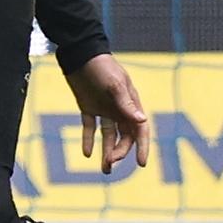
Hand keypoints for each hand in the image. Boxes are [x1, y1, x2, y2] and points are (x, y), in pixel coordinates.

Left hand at [65, 52, 146, 174]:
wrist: (79, 53)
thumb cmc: (101, 67)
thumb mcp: (115, 85)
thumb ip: (126, 104)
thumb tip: (142, 121)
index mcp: (131, 104)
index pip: (140, 130)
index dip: (142, 147)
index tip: (141, 163)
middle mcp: (119, 109)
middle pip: (124, 137)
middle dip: (120, 152)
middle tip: (110, 163)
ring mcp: (104, 109)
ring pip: (109, 136)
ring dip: (107, 151)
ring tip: (104, 168)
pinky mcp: (88, 107)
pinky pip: (90, 127)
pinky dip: (88, 140)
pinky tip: (87, 153)